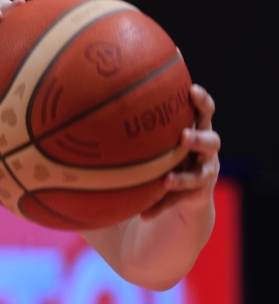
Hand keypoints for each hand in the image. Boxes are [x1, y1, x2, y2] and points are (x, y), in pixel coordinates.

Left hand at [141, 84, 219, 219]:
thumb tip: (92, 120)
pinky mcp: (199, 195)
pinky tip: (145, 213)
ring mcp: (205, 174)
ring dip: (185, 177)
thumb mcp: (157, 140)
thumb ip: (137, 129)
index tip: (191, 90)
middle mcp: (205, 151)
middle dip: (199, 138)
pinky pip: (180, 201)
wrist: (185, 193)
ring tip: (168, 180)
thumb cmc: (165, 154)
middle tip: (184, 137)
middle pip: (211, 141)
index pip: (204, 112)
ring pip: (203, 174)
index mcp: (197, 130)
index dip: (202, 101)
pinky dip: (162, 205)